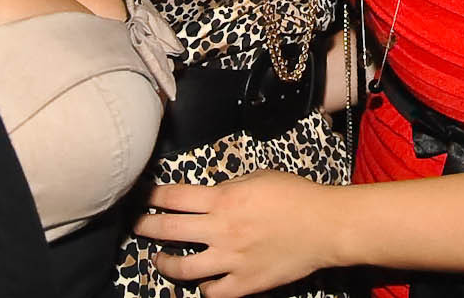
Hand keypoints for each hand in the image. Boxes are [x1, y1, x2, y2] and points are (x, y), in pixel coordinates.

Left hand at [136, 170, 337, 297]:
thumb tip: (210, 196)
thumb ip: (229, 187)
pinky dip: (203, 288)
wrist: (325, 226)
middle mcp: (221, 230)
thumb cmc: (296, 196)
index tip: (143, 196)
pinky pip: (213, 292)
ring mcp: (231, 260)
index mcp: (224, 199)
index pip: (174, 197)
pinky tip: (202, 282)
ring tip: (160, 260)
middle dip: (145, 227)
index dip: (152, 196)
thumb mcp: (258, 177)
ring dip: (165, 263)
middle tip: (138, 226)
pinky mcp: (245, 283)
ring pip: (182, 268)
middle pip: (168, 230)